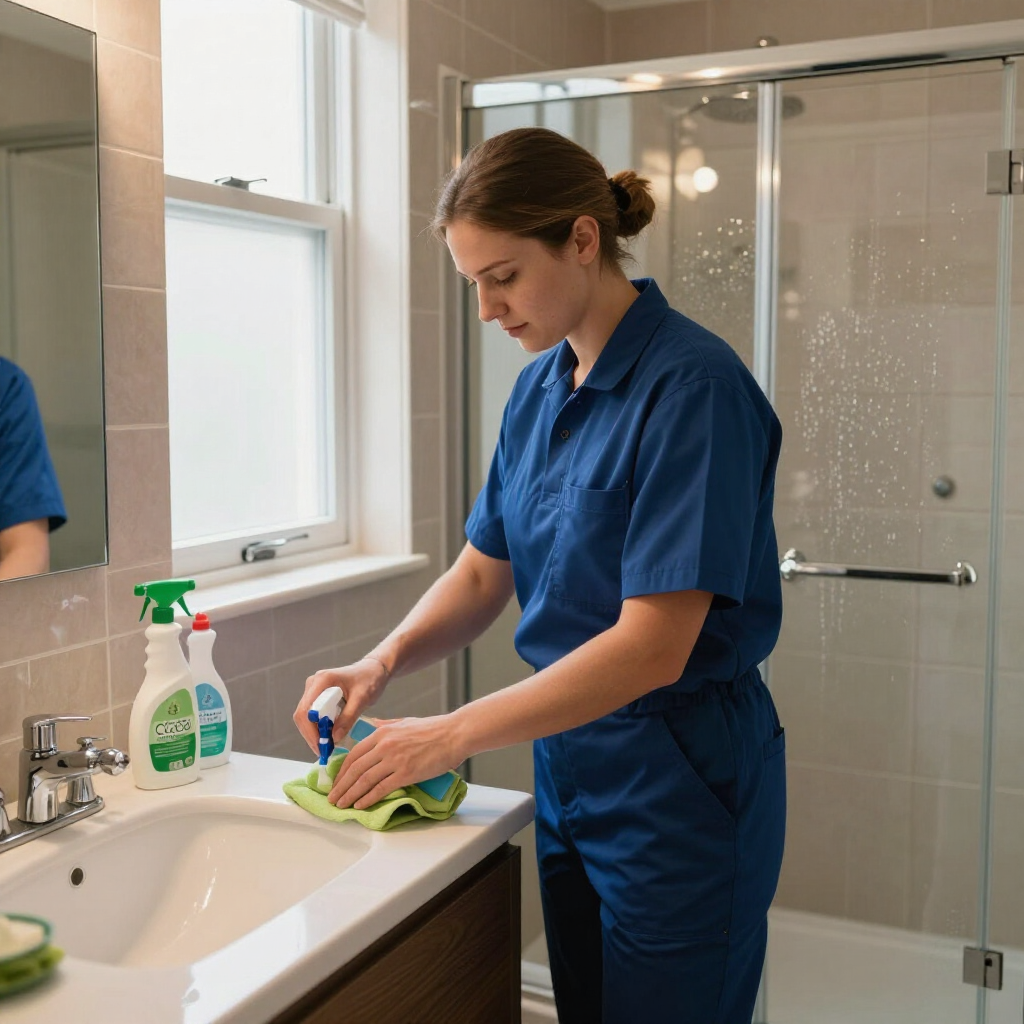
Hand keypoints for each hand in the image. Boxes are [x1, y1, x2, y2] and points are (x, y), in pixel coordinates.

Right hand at [292, 658, 390, 754]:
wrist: (373, 670)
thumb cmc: (370, 680)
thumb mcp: (362, 699)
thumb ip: (348, 717)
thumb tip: (334, 738)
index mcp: (322, 680)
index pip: (306, 710)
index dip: (311, 731)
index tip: (322, 746)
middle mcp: (313, 684)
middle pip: (303, 715)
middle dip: (311, 735)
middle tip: (324, 752)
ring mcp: (314, 690)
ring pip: (306, 717)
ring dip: (314, 734)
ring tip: (326, 748)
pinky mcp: (318, 696)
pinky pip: (313, 716)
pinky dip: (318, 728)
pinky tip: (328, 738)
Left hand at [328, 715, 463, 808]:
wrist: (454, 734)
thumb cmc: (433, 729)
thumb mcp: (404, 722)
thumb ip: (385, 726)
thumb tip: (371, 727)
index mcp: (382, 733)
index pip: (354, 754)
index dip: (342, 771)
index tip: (336, 782)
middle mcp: (384, 746)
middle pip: (355, 769)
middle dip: (341, 786)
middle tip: (332, 798)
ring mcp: (395, 760)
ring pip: (364, 780)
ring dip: (350, 795)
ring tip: (342, 805)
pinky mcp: (406, 773)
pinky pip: (382, 788)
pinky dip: (368, 798)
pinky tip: (360, 805)